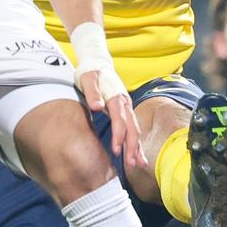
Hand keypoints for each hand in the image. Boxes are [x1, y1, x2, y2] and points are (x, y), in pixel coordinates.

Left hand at [69, 23, 144, 169]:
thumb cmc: (90, 72)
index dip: (120, 135)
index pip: (120, 119)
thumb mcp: (87, 79)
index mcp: (116, 97)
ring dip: (137, 147)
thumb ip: (92, 92)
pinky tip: (136, 154)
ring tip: (139, 164)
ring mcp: (127, 107)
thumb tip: (96, 106)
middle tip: (131, 164)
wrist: (98, 62)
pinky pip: (133, 128)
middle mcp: (125, 103)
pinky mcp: (125, 110)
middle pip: (132, 127)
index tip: (117, 150)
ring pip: (135, 129)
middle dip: (133, 146)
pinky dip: (136, 142)